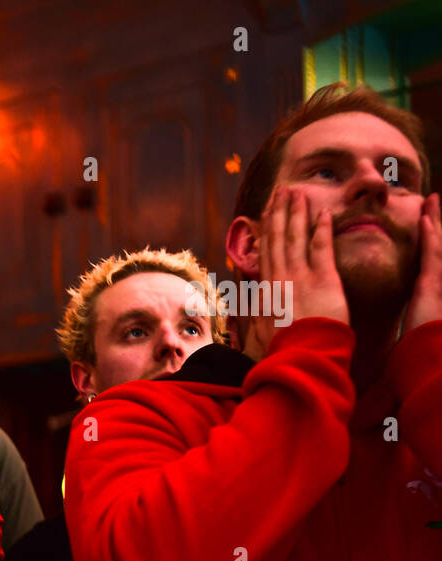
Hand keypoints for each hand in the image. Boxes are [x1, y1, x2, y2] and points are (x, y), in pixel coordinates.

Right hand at [255, 186, 348, 353]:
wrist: (301, 356)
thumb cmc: (284, 350)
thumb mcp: (263, 334)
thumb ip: (258, 318)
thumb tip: (249, 312)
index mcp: (266, 290)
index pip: (266, 253)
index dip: (266, 231)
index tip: (266, 214)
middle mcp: (280, 278)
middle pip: (278, 239)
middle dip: (279, 213)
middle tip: (281, 191)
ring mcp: (300, 276)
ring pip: (296, 237)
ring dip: (296, 213)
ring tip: (297, 192)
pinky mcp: (323, 279)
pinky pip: (321, 248)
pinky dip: (321, 229)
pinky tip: (323, 212)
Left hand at [403, 193, 441, 335]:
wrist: (429, 358)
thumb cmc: (419, 348)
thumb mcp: (414, 325)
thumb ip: (413, 312)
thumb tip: (406, 311)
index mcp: (429, 289)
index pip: (429, 257)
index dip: (429, 238)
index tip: (424, 219)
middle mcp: (436, 282)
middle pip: (436, 246)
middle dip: (435, 222)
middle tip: (431, 200)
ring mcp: (437, 282)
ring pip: (437, 245)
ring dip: (434, 222)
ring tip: (431, 201)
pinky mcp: (432, 286)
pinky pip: (431, 257)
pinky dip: (430, 238)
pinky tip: (425, 221)